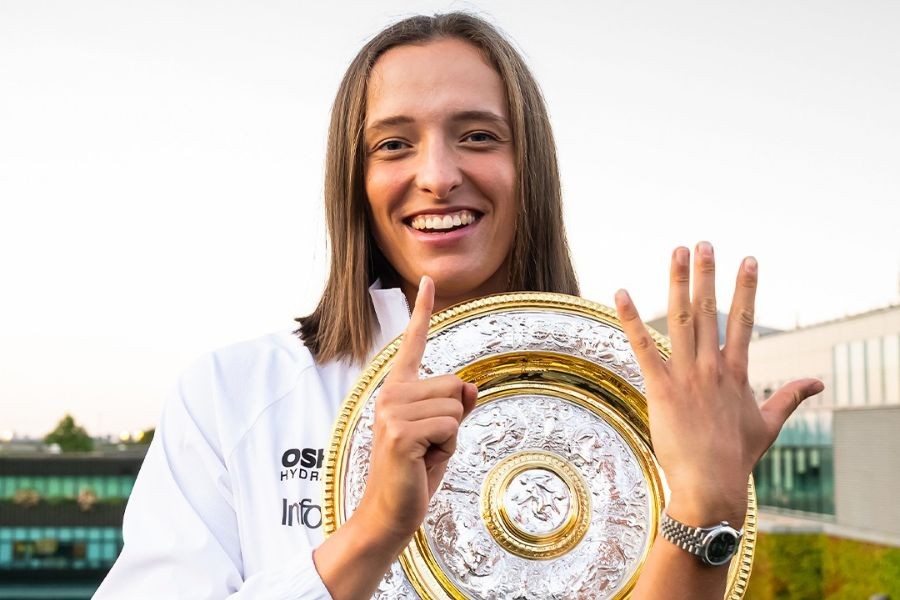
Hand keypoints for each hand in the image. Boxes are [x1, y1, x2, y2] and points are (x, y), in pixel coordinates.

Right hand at [356, 275, 477, 546]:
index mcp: (398, 389)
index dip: (422, 310)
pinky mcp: (399, 432)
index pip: (413, 343)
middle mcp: (391, 393)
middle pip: (457, 384)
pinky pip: (451, 427)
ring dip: (451, 436)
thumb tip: (471, 386)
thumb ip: (455, 405)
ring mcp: (392, 411)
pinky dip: (447, 448)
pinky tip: (423, 461)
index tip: (427, 280)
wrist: (389, 514)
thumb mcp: (442, 433)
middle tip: (429, 446)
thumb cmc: (416, 472)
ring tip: (425, 455)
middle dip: (455, 419)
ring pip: (457, 406)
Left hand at [614, 242, 822, 526]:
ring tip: (677, 252)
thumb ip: (790, 397)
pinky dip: (631, 318)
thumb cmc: (737, 457)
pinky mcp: (660, 389)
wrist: (711, 484)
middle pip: (709, 310)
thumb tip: (818, 383)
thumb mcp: (769, 424)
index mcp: (737, 372)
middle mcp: (712, 367)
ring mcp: (686, 376)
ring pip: (680, 319)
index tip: (749, 259)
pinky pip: (643, 347)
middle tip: (704, 243)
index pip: (744, 320)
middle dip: (707, 274)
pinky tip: (621, 293)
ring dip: (678, 283)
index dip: (746, 288)